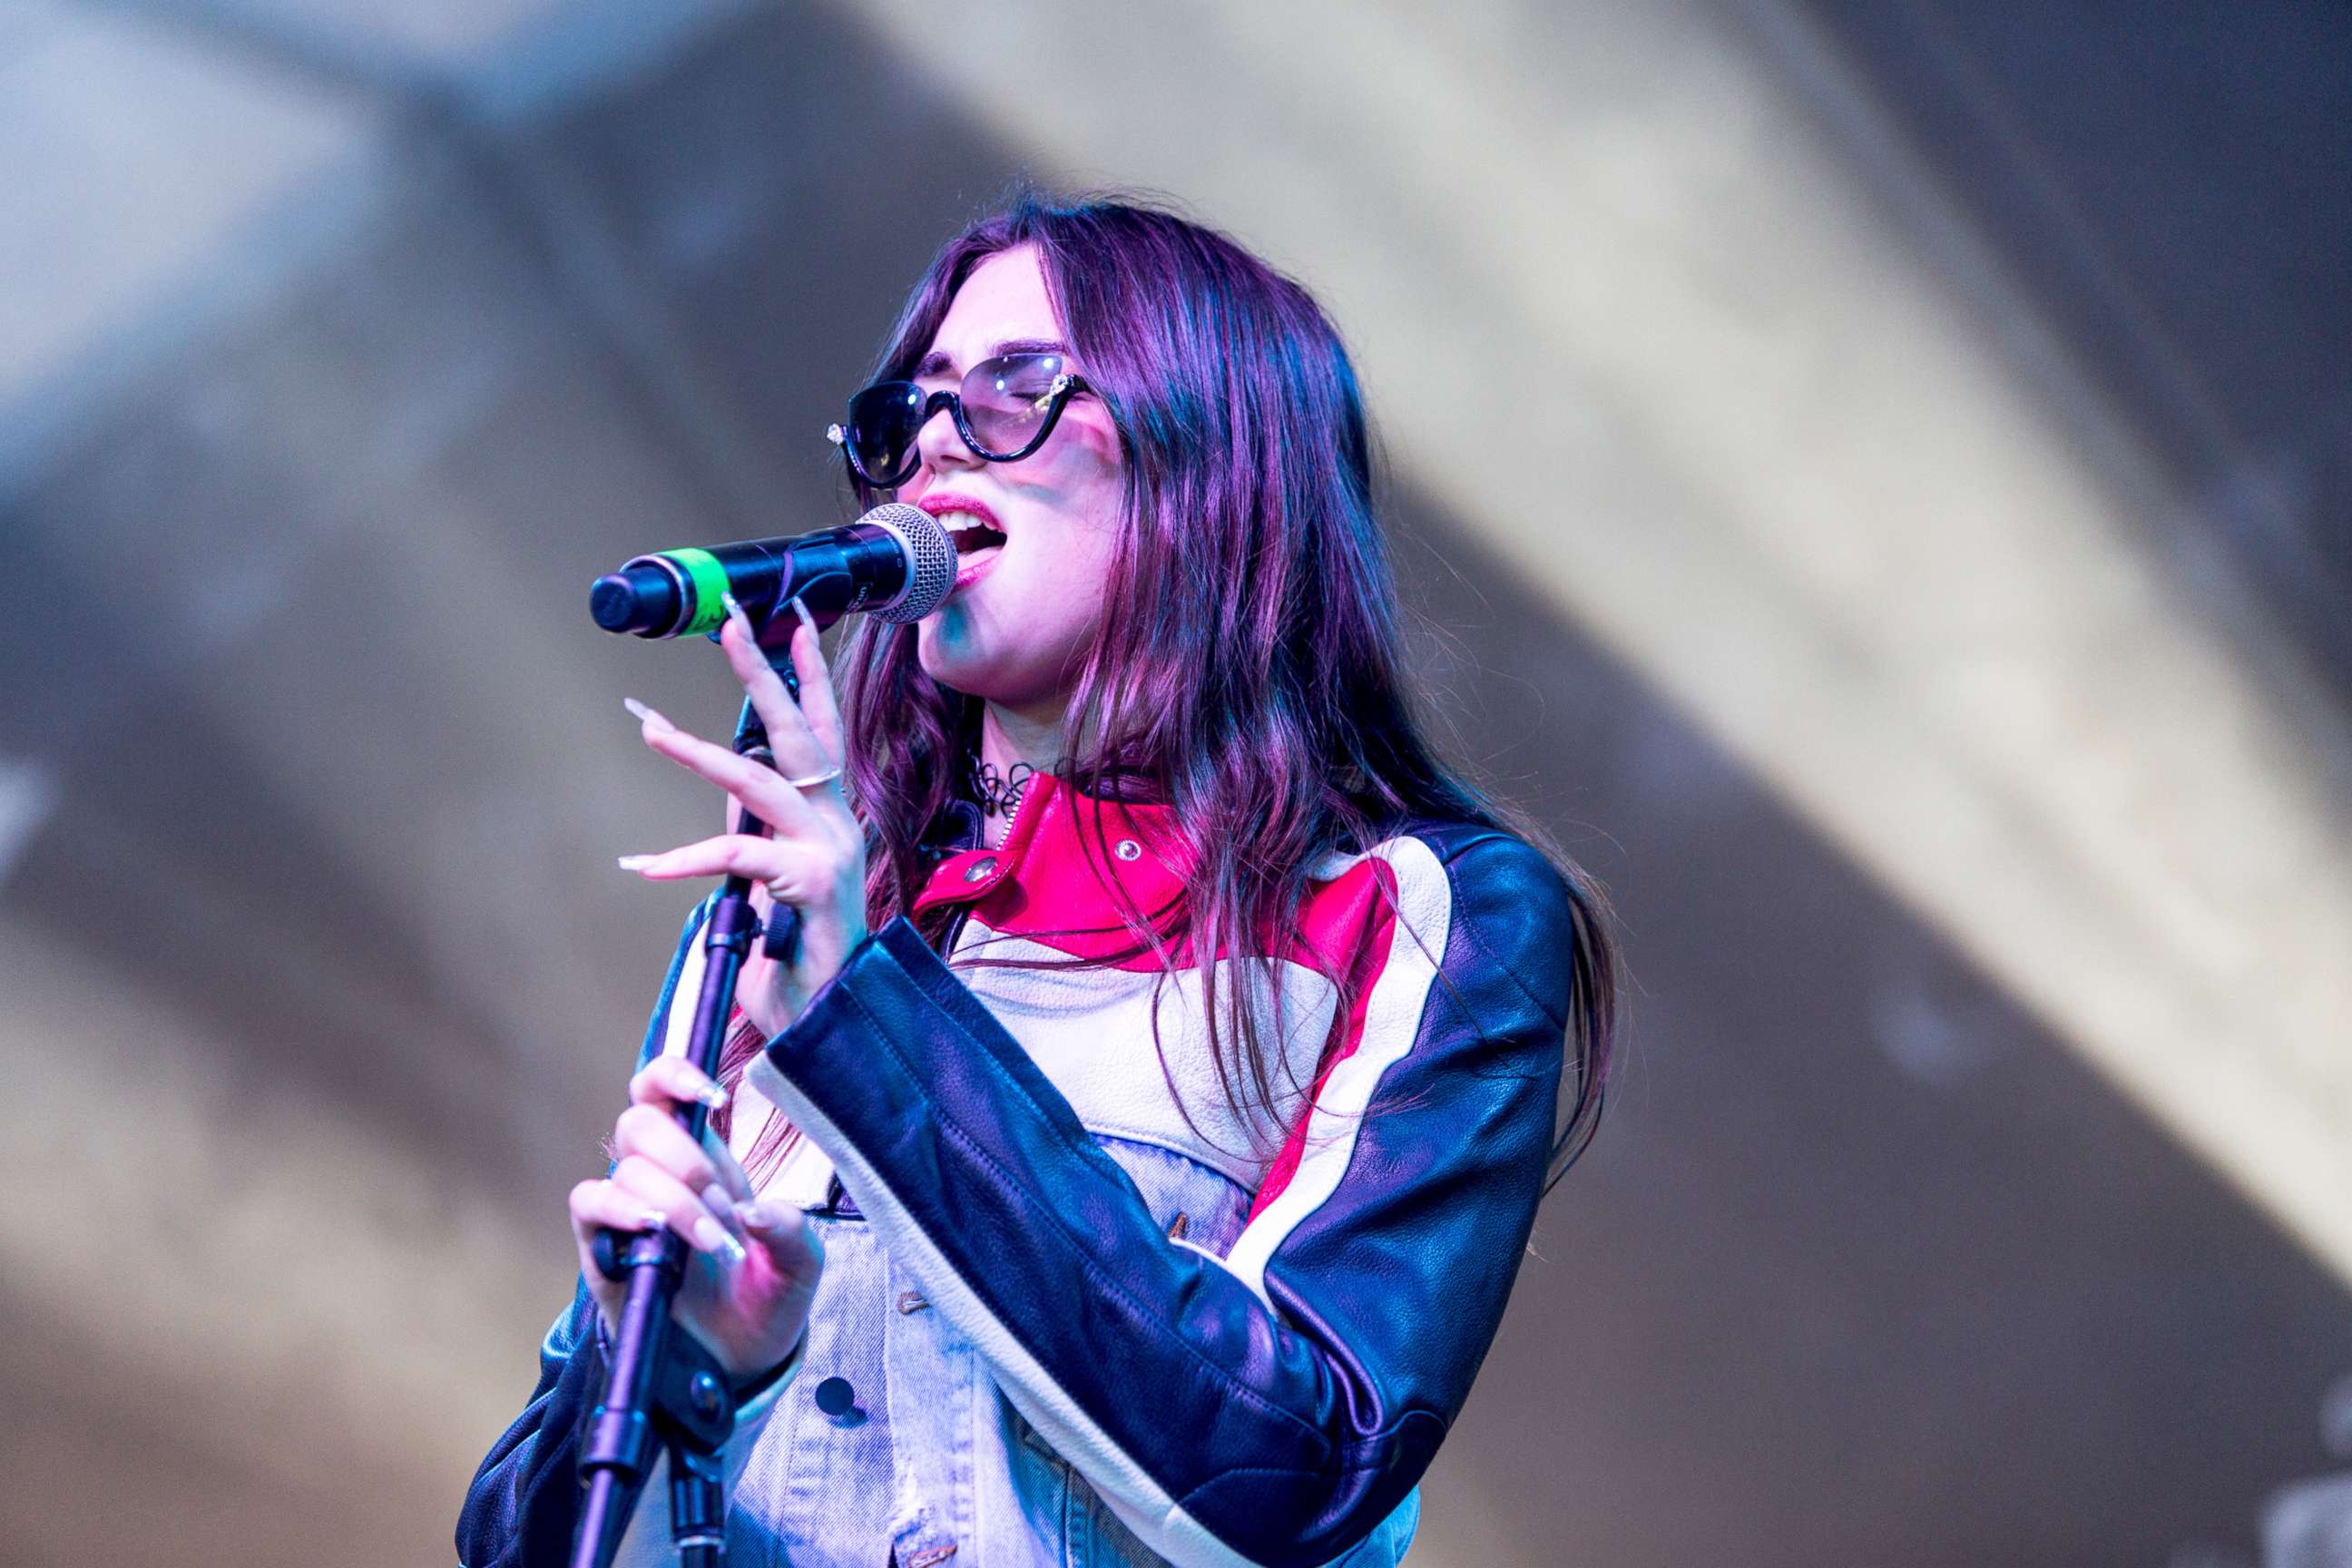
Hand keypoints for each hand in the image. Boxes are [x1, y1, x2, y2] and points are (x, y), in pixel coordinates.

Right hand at [567, 1055, 822, 1382]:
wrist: (737, 1369)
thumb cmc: (764, 1304)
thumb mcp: (799, 1268)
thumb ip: (792, 1232)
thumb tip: (756, 1211)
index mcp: (706, 1162)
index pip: (665, 1089)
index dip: (676, 1073)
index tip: (715, 1097)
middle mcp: (660, 1178)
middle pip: (640, 1120)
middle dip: (686, 1156)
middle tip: (722, 1206)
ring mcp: (627, 1213)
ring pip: (624, 1167)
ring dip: (671, 1197)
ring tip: (709, 1241)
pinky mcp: (601, 1252)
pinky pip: (588, 1204)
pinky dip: (618, 1208)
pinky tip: (652, 1231)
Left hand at [618, 598, 868, 1036]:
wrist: (824, 1017)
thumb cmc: (796, 952)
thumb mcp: (769, 875)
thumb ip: (751, 825)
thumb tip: (722, 774)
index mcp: (829, 814)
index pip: (822, 729)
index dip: (808, 674)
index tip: (791, 620)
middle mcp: (837, 823)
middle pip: (802, 734)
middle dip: (765, 675)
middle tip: (735, 623)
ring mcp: (829, 852)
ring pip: (761, 784)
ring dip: (701, 753)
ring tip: (652, 729)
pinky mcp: (810, 887)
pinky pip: (738, 856)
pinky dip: (685, 857)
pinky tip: (644, 863)